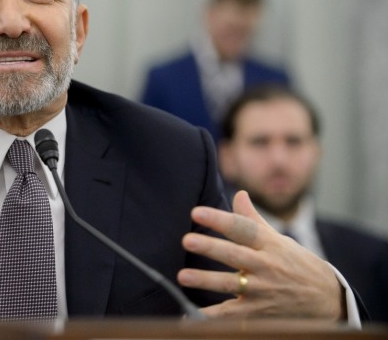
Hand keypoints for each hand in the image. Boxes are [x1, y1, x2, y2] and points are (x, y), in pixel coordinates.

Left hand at [177, 190, 343, 319]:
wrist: (328, 300)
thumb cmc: (297, 264)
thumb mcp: (279, 240)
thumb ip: (253, 219)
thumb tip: (238, 193)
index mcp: (269, 244)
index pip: (242, 228)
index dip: (220, 219)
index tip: (197, 212)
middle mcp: (265, 266)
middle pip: (234, 254)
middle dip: (211, 247)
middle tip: (187, 240)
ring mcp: (262, 290)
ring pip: (231, 284)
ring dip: (206, 280)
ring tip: (183, 276)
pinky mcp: (259, 313)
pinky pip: (232, 315)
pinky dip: (211, 317)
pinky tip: (189, 316)